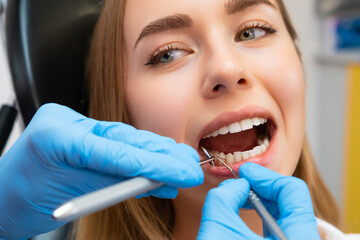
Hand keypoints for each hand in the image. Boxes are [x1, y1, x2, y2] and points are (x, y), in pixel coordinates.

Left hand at [0, 103, 202, 238]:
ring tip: (182, 167)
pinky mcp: (83, 135)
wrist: (4, 199)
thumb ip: (119, 183)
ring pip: (129, 142)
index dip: (157, 164)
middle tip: (192, 167)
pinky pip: (119, 147)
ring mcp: (76, 126)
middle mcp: (70, 123)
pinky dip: (141, 160)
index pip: (121, 150)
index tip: (185, 173)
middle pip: (129, 140)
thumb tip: (158, 181)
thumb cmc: (26, 199)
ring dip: (158, 157)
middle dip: (164, 156)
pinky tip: (159, 169)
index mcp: (60, 133)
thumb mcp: (75, 196)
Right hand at [197, 163, 319, 239]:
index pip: (293, 191)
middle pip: (292, 201)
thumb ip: (222, 198)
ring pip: (287, 213)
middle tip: (241, 181)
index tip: (246, 172)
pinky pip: (282, 226)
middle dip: (262, 186)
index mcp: (295, 239)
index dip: (266, 175)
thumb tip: (234, 184)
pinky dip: (264, 215)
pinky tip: (247, 211)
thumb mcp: (216, 230)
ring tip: (241, 195)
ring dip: (262, 199)